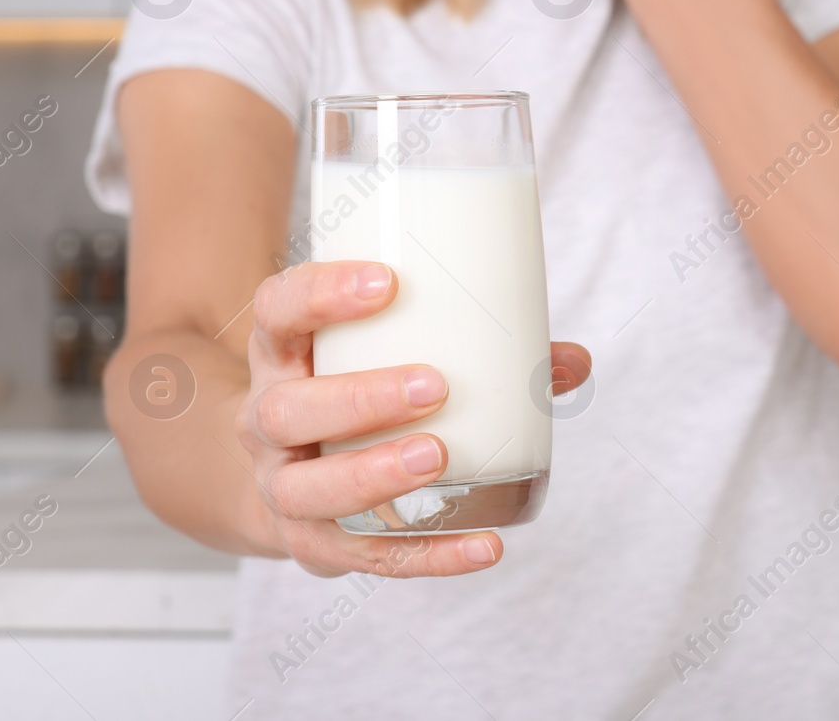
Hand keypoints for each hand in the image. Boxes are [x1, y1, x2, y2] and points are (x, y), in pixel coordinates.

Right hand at [235, 261, 590, 577]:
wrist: (290, 471)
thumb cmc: (357, 388)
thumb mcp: (388, 354)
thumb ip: (480, 349)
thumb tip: (571, 361)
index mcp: (283, 355)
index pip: (278, 311)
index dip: (321, 293)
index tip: (387, 282)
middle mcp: (266, 421)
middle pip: (286, 411)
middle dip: (358, 399)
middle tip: (432, 386)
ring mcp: (283, 487)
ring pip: (308, 489)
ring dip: (374, 475)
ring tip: (437, 458)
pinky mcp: (315, 544)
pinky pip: (366, 556)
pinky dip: (429, 554)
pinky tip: (485, 545)